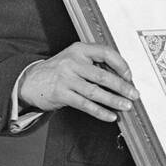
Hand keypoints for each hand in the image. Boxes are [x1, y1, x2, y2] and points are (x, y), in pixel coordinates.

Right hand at [18, 43, 136, 121]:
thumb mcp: (75, 59)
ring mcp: (65, 78)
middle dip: (122, 87)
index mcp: (79, 49)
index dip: (121, 64)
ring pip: (95, 92)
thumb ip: (95, 64)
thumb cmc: (60, 70)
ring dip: (113, 100)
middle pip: (102, 75)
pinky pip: (84, 105)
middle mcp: (72, 62)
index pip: (105, 52)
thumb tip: (123, 79)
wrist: (31, 81)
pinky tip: (110, 116)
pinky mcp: (60, 94)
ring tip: (126, 106)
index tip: (130, 76)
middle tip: (134, 95)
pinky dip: (99, 111)